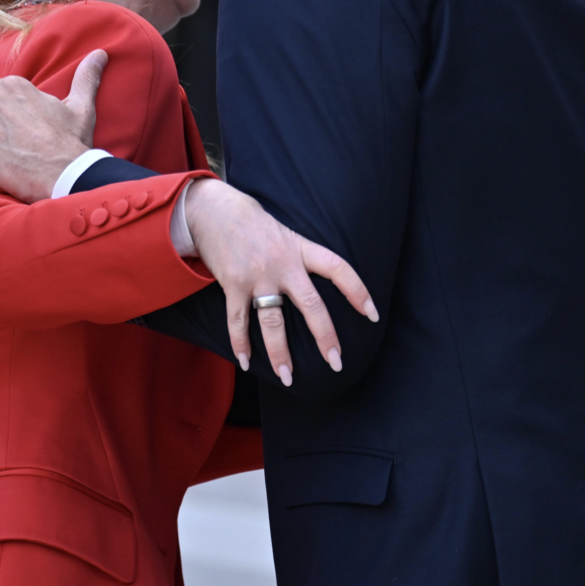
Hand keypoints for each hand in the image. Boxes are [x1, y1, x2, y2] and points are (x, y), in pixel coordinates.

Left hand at [0, 49, 106, 201]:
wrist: (65, 176)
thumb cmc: (72, 141)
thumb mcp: (81, 105)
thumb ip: (86, 76)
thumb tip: (100, 53)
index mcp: (11, 85)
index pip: (1, 98)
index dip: (16, 117)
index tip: (31, 130)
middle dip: (1, 129)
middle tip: (24, 145)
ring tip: (17, 158)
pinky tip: (6, 169)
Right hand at [180, 177, 378, 386]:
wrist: (212, 209)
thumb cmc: (250, 220)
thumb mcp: (284, 231)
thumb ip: (299, 255)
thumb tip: (316, 278)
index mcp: (299, 248)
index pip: (338, 269)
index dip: (358, 292)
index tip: (372, 315)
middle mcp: (282, 264)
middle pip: (312, 305)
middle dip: (325, 337)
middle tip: (335, 362)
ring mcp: (257, 276)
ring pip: (273, 322)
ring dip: (280, 353)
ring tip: (287, 377)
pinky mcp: (232, 285)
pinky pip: (238, 321)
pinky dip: (241, 344)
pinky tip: (246, 362)